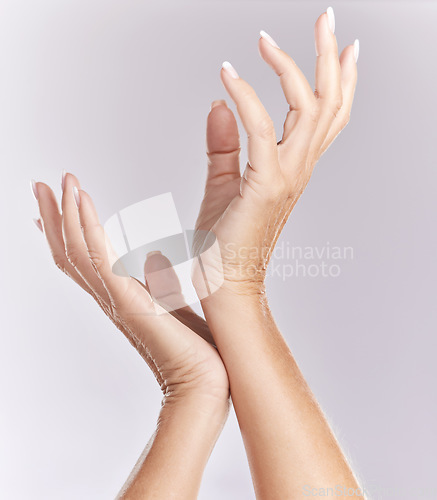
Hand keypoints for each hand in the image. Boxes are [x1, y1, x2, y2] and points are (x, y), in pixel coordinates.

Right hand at [32, 172, 228, 404]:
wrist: (206, 382)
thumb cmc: (195, 349)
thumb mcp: (173, 304)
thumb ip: (157, 281)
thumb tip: (151, 256)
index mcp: (122, 295)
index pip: (84, 257)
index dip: (66, 229)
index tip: (56, 203)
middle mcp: (111, 296)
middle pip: (70, 251)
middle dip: (54, 216)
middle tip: (40, 184)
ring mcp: (116, 298)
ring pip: (78, 250)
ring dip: (66, 214)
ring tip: (59, 182)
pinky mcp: (129, 301)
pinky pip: (99, 258)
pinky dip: (88, 228)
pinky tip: (81, 202)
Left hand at [194, 10, 357, 294]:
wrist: (225, 283)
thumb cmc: (225, 242)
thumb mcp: (225, 183)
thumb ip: (225, 142)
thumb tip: (220, 101)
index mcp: (294, 168)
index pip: (326, 117)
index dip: (339, 80)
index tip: (342, 47)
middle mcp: (298, 169)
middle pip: (327, 104)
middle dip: (329, 58)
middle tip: (327, 18)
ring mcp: (285, 177)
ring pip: (307, 111)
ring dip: (293, 67)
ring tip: (267, 38)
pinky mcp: (263, 186)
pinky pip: (261, 131)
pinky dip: (247, 98)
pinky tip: (230, 74)